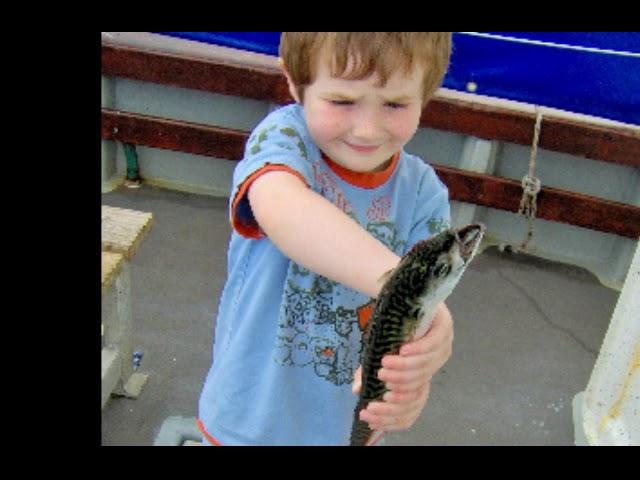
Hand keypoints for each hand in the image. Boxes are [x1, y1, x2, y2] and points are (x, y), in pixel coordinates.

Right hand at [352, 302, 452, 431]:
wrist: (401, 294)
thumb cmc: (390, 326)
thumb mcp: (378, 351)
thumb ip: (370, 369)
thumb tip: (356, 390)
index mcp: (423, 373)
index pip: (415, 399)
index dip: (397, 405)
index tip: (376, 403)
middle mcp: (435, 362)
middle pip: (420, 381)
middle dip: (399, 380)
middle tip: (380, 374)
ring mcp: (443, 345)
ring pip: (426, 364)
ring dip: (405, 366)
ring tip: (385, 362)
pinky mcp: (445, 327)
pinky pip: (433, 344)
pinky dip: (417, 350)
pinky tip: (402, 349)